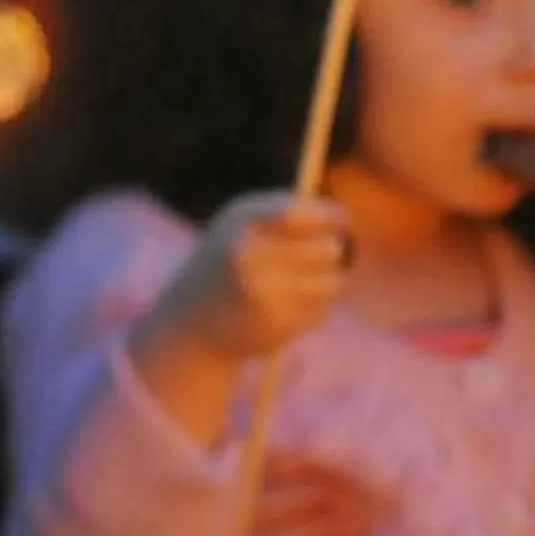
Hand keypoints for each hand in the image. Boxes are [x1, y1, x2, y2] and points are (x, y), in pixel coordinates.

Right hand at [153, 192, 348, 358]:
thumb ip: (287, 212)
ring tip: (295, 286)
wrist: (190, 323)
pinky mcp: (274, 322)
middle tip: (317, 258)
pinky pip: (320, 312)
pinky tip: (281, 311)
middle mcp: (249, 252)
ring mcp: (262, 289)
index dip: (332, 216)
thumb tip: (344, 218)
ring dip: (325, 285)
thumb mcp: (242, 227)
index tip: (343, 222)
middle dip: (330, 254)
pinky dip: (310, 311)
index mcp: (241, 221)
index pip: (303, 212)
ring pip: (333, 282)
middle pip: (329, 249)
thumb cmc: (227, 264)